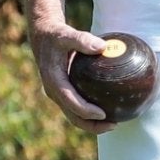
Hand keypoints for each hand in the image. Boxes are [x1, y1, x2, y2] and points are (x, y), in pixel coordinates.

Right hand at [27, 14, 109, 131]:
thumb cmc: (56, 36)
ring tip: (115, 123)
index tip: (103, 115)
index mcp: (53, 80)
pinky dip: (92, 112)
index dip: (85, 110)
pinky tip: (111, 108)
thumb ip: (82, 40)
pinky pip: (78, 106)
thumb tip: (103, 47)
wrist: (43, 37)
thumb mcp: (67, 34)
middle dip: (92, 125)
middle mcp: (54, 90)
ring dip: (92, 123)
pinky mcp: (64, 92)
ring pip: (74, 115)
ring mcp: (58, 93)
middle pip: (72, 115)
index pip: (69, 101)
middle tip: (114, 125)